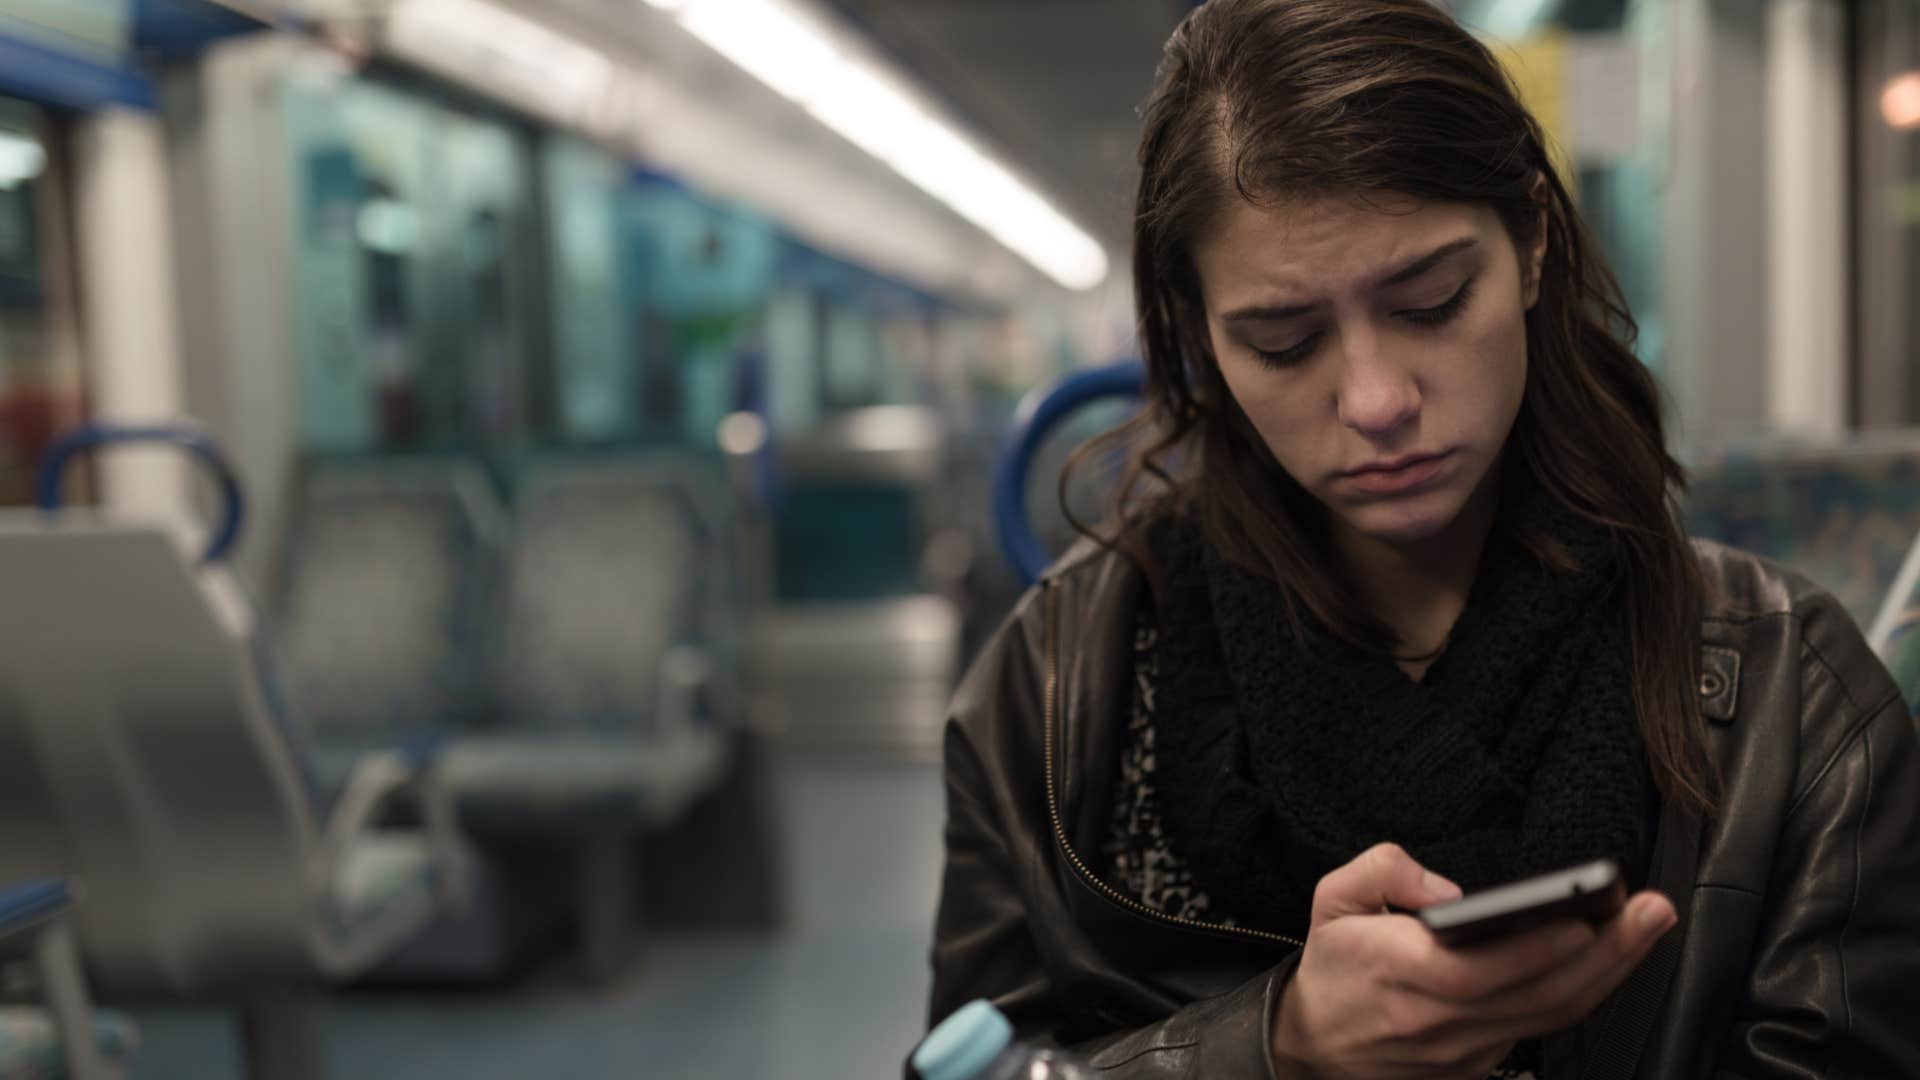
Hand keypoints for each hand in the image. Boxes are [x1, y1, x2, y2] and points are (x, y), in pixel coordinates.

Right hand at [1269, 843, 1677, 1079]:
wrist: (1312, 1046)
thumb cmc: (1332, 968)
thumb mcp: (1332, 900)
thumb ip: (1383, 869)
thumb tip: (1449, 889)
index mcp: (1395, 970)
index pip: (1477, 969)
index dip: (1534, 950)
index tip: (1580, 921)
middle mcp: (1435, 1019)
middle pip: (1536, 993)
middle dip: (1605, 952)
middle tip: (1652, 911)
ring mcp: (1461, 1050)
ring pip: (1550, 1015)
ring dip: (1608, 974)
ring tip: (1646, 930)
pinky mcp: (1477, 1066)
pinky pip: (1540, 1030)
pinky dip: (1581, 995)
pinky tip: (1608, 963)